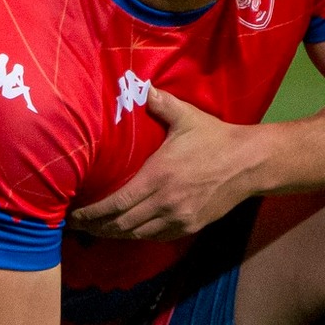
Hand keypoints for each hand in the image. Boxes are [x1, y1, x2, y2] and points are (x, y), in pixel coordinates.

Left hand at [70, 87, 264, 240]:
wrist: (249, 163)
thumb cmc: (215, 139)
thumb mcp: (187, 118)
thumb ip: (161, 104)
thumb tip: (141, 87)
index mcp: (157, 177)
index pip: (116, 203)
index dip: (92, 214)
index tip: (75, 216)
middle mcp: (165, 202)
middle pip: (122, 224)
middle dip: (97, 227)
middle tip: (78, 226)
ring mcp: (178, 217)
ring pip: (138, 234)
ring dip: (116, 234)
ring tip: (99, 230)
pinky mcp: (191, 226)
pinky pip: (157, 237)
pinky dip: (140, 235)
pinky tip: (129, 230)